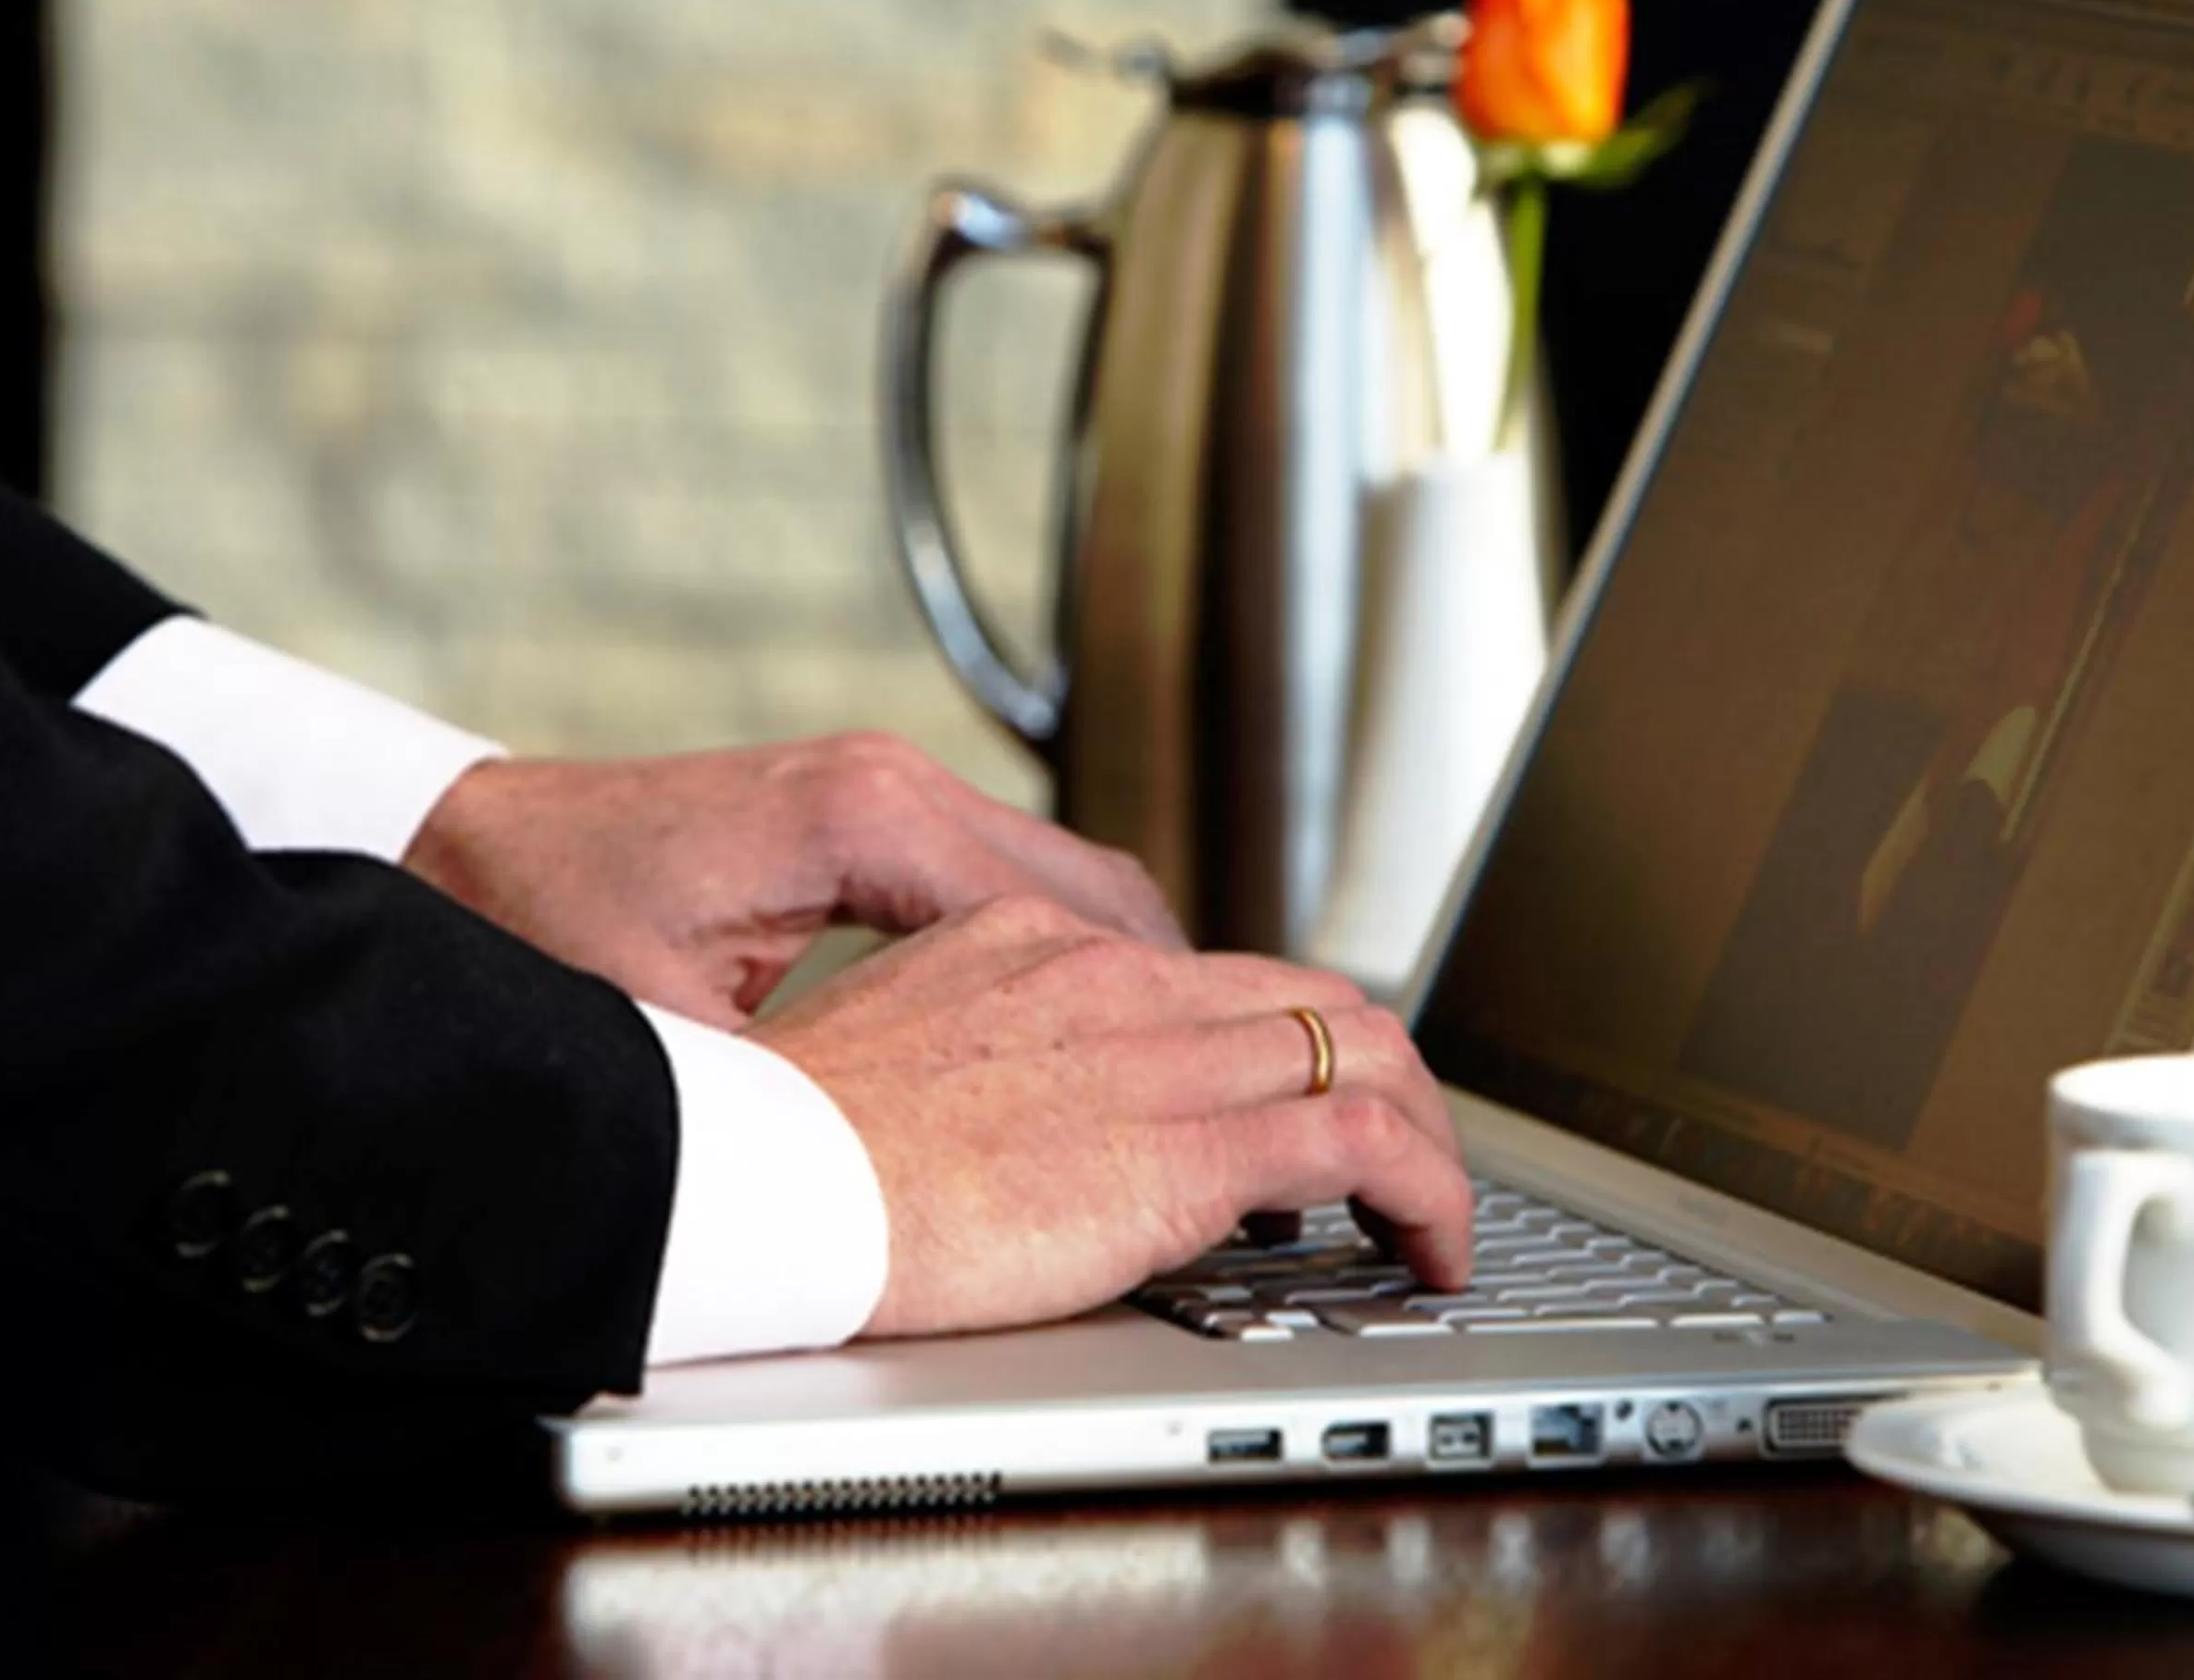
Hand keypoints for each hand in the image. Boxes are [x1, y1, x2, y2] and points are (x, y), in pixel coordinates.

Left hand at [404, 733, 1184, 1026]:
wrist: (455, 848)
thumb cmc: (539, 928)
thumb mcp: (667, 1037)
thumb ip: (790, 1086)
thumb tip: (895, 1165)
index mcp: (869, 823)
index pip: (1078, 921)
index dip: (1149, 1018)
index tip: (1202, 1094)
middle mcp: (897, 788)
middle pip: (1103, 893)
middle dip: (1168, 997)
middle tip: (1213, 1095)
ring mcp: (888, 793)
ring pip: (1071, 884)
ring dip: (1122, 976)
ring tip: (1161, 1077)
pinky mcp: (867, 816)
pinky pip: (1012, 884)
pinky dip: (1061, 955)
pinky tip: (1067, 1033)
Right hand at [745, 895, 1474, 1336]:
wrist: (758, 1176)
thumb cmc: (783, 1146)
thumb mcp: (886, 1057)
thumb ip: (969, 1060)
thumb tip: (1005, 1108)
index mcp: (1037, 947)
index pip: (1213, 976)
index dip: (1286, 1041)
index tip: (1301, 1106)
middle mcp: (1116, 979)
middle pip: (1312, 1000)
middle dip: (1384, 1079)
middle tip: (1401, 1162)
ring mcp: (1159, 1053)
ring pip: (1366, 1053)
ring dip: (1426, 1135)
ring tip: (1435, 1211)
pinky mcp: (1187, 1146)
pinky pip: (1365, 1143)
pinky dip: (1431, 1190)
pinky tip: (1435, 1246)